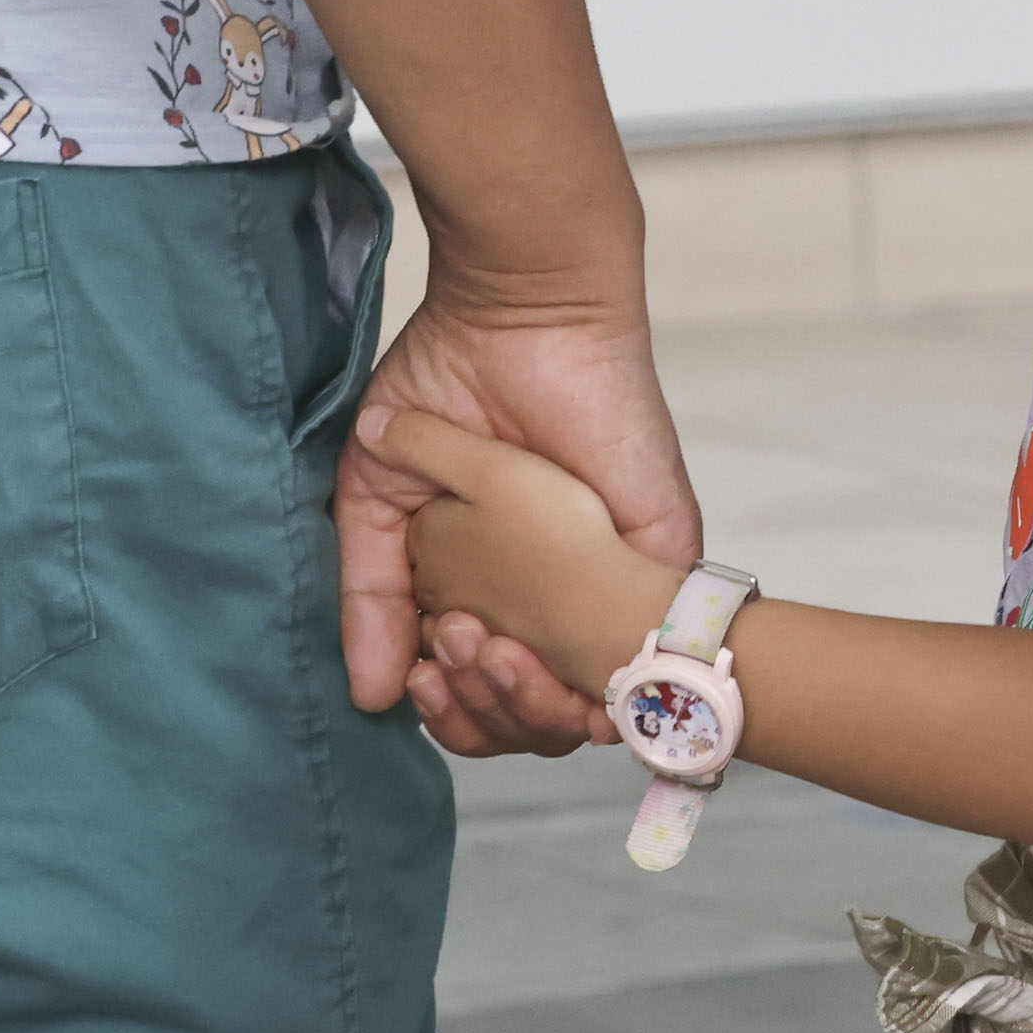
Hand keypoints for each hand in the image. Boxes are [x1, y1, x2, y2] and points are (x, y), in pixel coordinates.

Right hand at [337, 299, 697, 752]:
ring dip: (515, 697)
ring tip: (468, 641)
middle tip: (442, 656)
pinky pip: (640, 655)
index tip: (412, 679)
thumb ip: (370, 593)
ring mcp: (615, 580)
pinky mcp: (662, 553)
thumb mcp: (380, 499)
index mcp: (501, 589)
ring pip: (585, 704)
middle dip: (478, 710)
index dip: (447, 705)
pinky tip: (520, 649)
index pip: (483, 693)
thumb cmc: (451, 388)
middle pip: (532, 716)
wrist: (516, 317)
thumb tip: (370, 694)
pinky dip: (577, 674)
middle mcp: (562, 596)